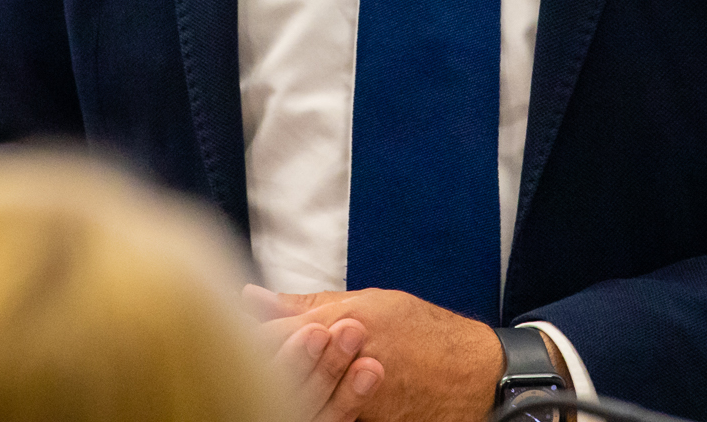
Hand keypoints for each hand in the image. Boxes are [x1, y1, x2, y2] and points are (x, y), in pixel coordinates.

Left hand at [248, 285, 504, 421]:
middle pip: (282, 372)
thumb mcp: (366, 302)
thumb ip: (304, 304)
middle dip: (268, 366)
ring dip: (292, 389)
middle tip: (259, 364)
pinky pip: (331, 417)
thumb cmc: (421, 331)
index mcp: (340, 323)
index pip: (273, 335)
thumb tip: (250, 296)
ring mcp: (355, 399)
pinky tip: (313, 398)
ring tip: (294, 381)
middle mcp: (344, 361)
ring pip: (304, 399)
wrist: (471, 373)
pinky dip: (318, 407)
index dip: (249, 337)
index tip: (235, 332)